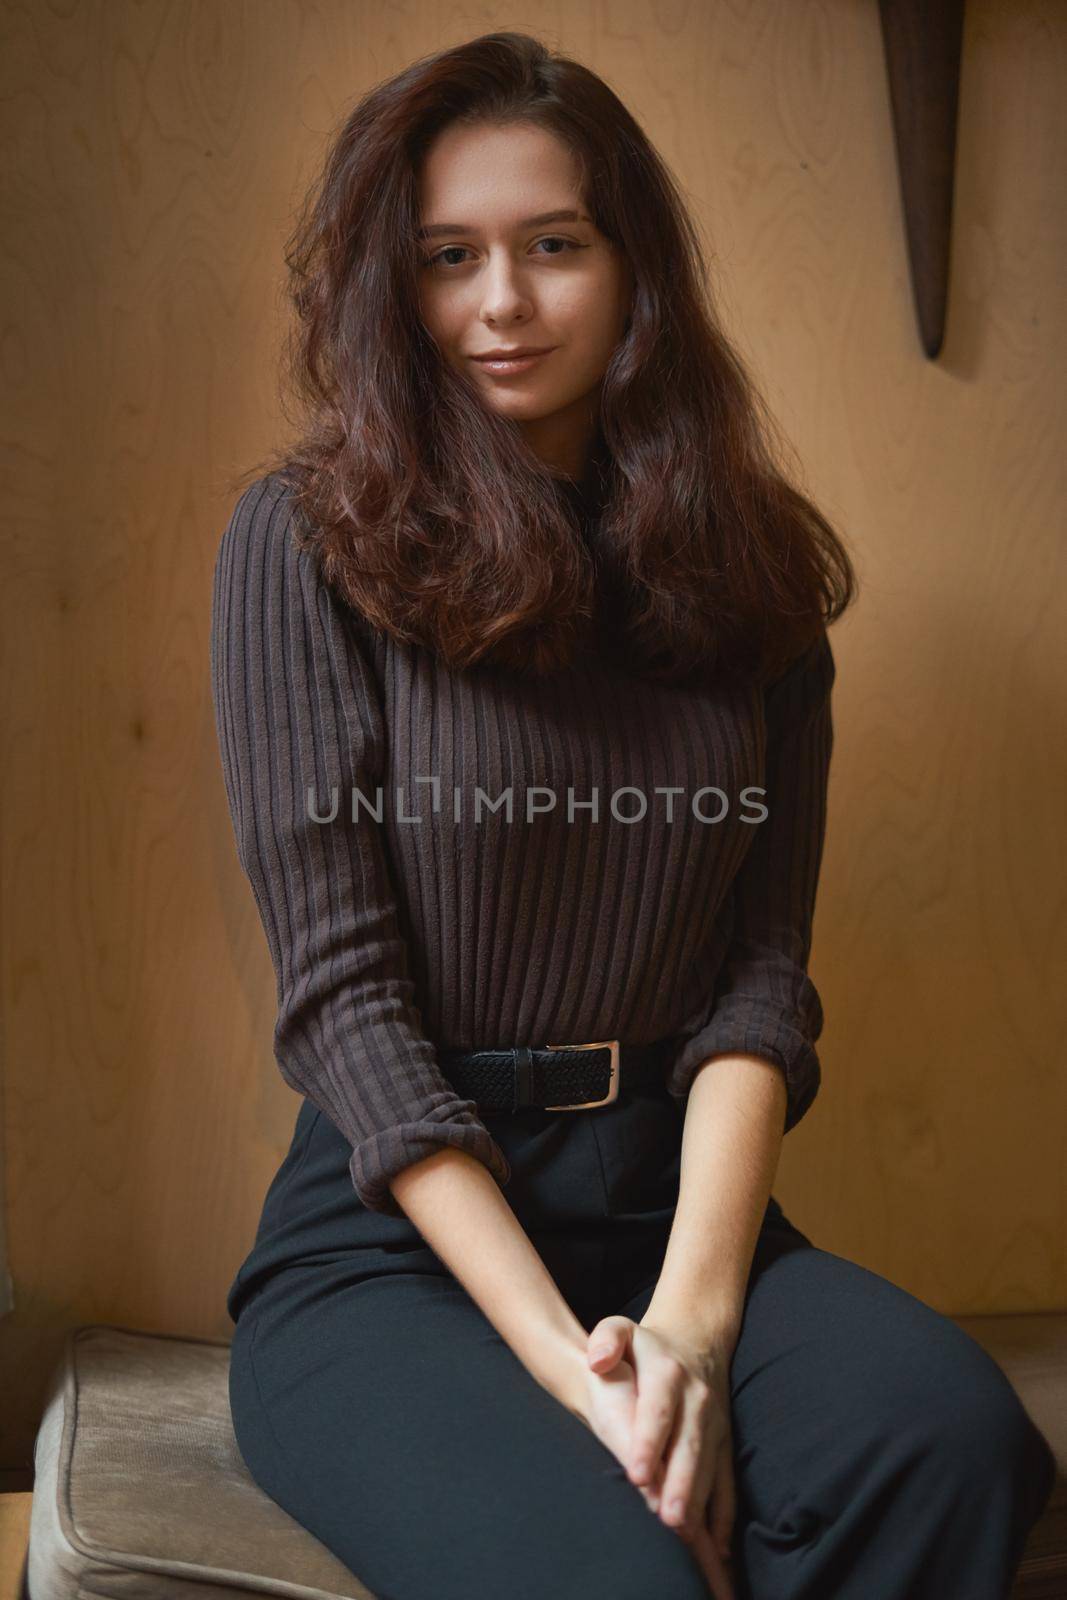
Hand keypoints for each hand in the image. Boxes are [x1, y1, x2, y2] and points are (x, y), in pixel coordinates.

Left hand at [586, 1314, 738, 1595]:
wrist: (696, 1340)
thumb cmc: (646, 1346)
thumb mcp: (621, 1329)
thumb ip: (606, 1340)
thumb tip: (596, 1361)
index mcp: (668, 1374)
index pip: (657, 1411)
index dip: (648, 1443)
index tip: (637, 1475)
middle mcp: (697, 1400)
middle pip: (689, 1447)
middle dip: (680, 1486)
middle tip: (669, 1520)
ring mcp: (715, 1423)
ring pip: (710, 1469)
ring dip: (700, 1504)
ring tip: (687, 1537)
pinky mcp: (725, 1442)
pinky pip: (728, 1480)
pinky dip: (724, 1512)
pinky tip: (718, 1544)